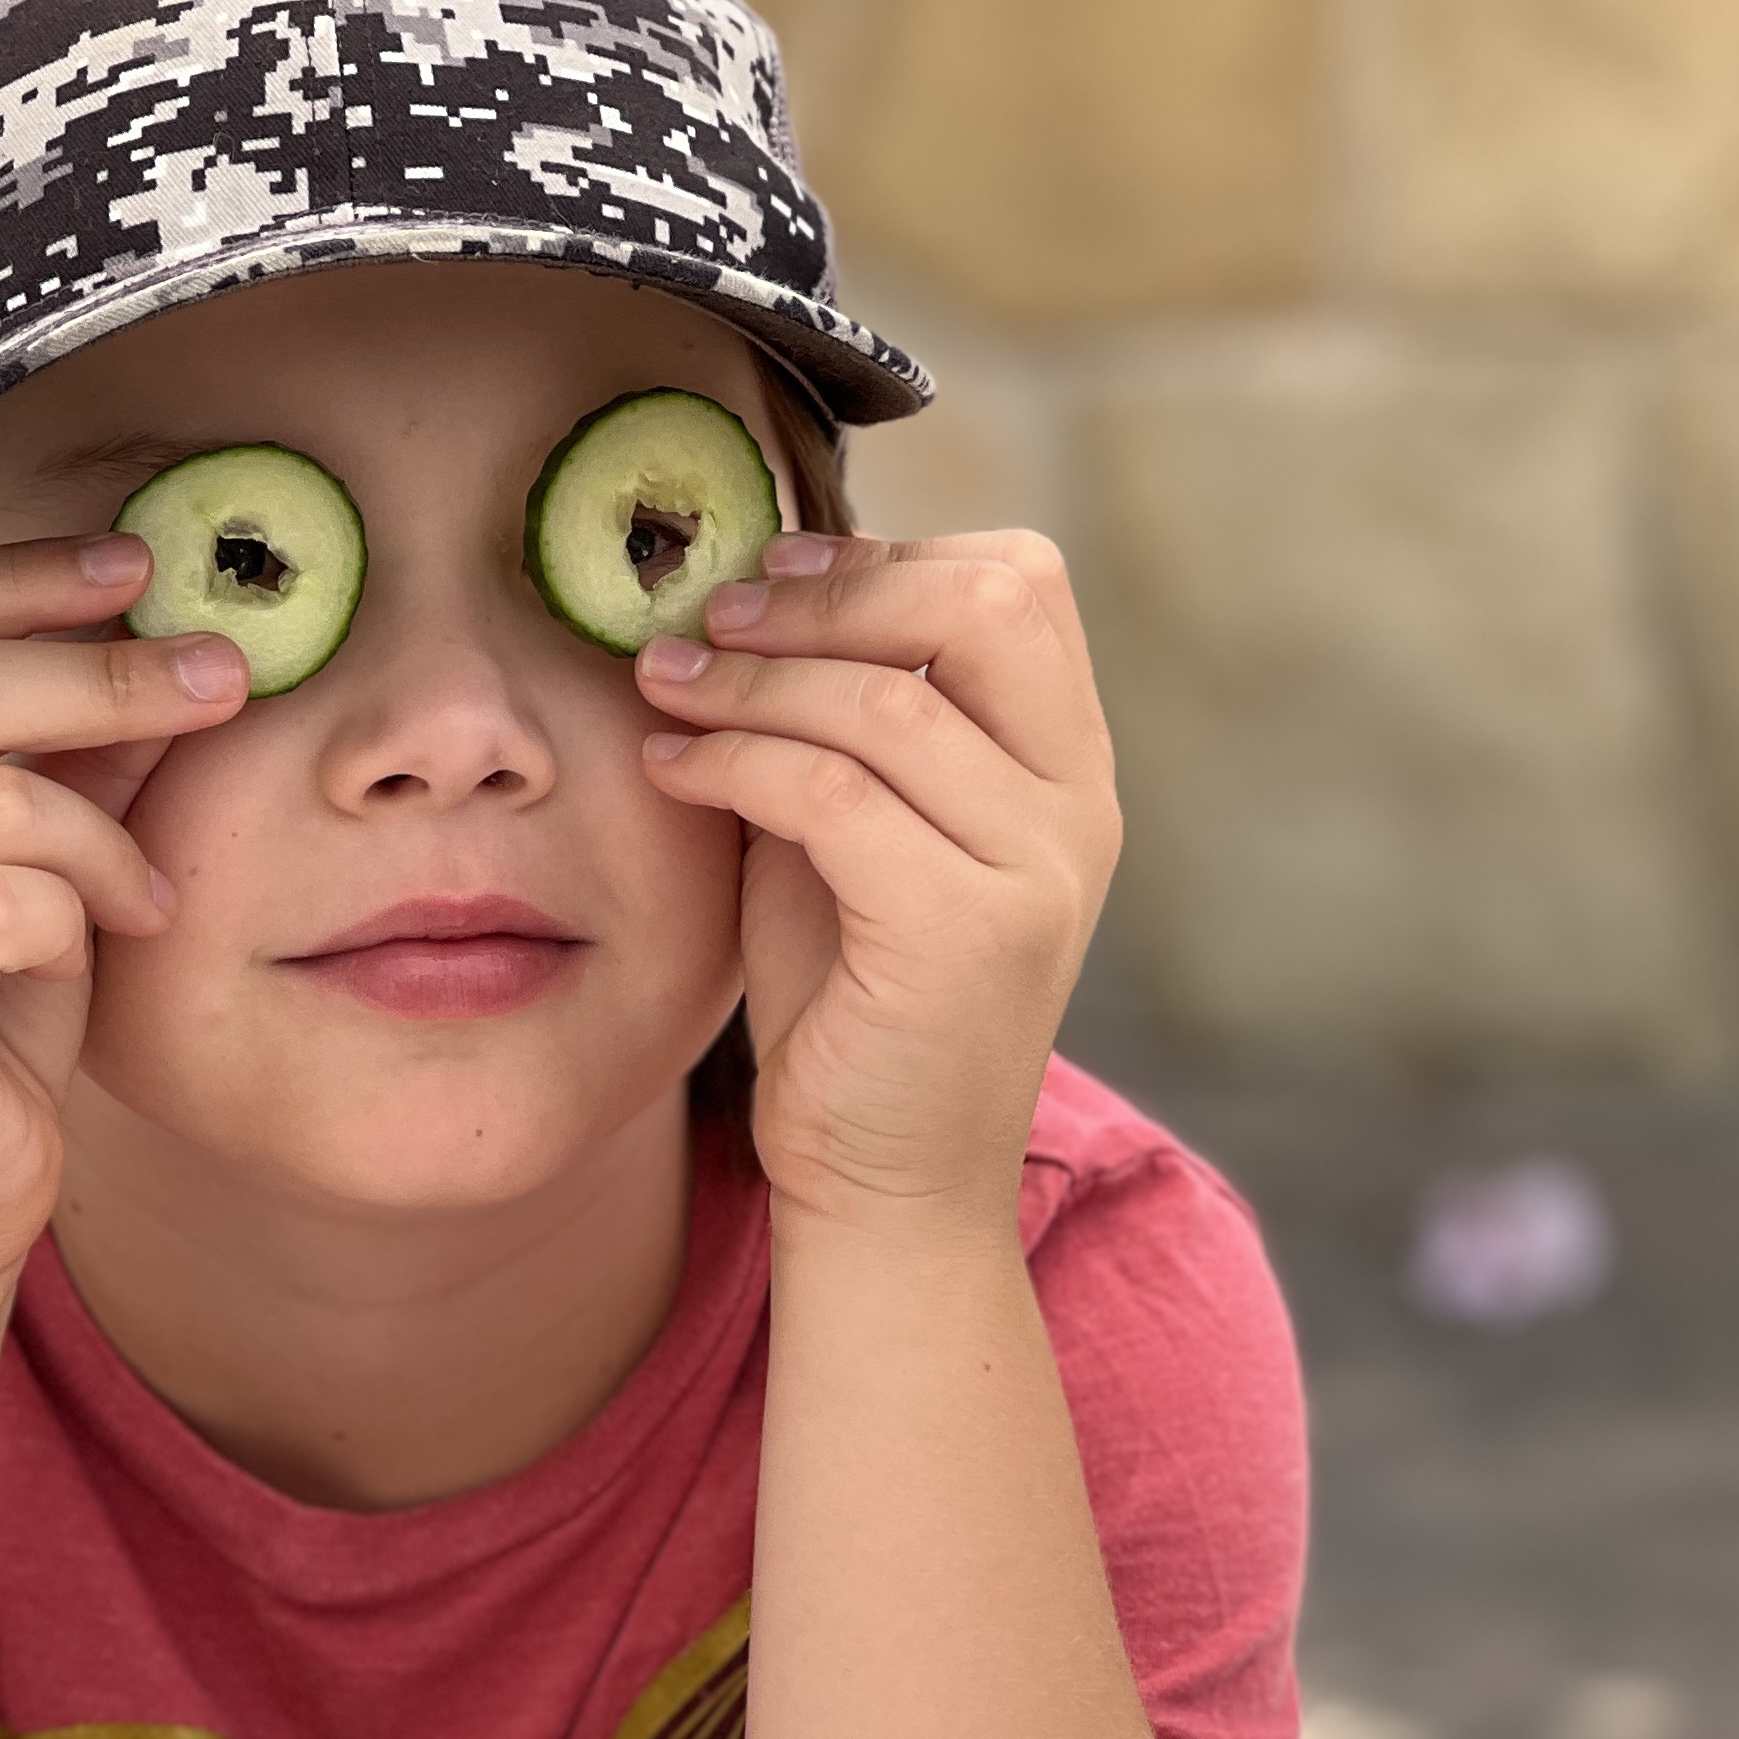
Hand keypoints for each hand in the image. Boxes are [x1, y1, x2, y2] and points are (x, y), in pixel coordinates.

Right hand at [0, 535, 247, 1292]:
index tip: (136, 567)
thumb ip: (66, 756)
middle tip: (224, 678)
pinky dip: (86, 907)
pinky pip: (3, 894)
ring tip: (152, 888)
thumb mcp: (30, 866)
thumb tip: (162, 632)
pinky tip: (121, 939)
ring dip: (109, 832)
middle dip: (110, 671)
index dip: (18, 574)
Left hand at [632, 532, 1119, 1234]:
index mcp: (1068, 767)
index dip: (888, 556)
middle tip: (710, 616)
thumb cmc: (853, 1000)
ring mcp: (1037, 870)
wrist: (884, 1183)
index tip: (772, 574)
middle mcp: (1078, 807)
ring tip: (660, 686)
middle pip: (984, 606)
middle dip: (829, 592)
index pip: (1022, 583)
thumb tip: (742, 594)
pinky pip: (832, 795)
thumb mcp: (854, 827)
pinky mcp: (967, 933)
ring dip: (748, 680)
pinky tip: (668, 770)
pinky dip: (732, 764)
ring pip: (885, 703)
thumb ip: (841, 721)